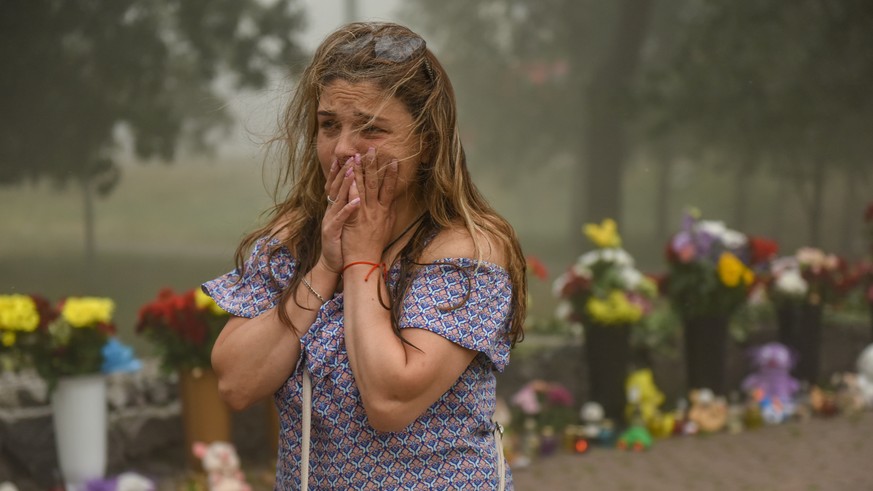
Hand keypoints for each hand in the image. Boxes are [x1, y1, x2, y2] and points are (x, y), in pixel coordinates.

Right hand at [320, 157, 358, 272]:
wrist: (332, 262)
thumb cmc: (342, 242)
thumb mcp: (344, 221)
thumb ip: (347, 207)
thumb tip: (354, 193)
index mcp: (333, 208)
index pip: (335, 185)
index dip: (338, 171)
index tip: (345, 156)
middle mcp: (330, 211)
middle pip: (336, 187)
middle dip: (343, 171)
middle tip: (351, 157)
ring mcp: (330, 220)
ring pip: (338, 198)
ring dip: (345, 185)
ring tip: (353, 172)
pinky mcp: (333, 231)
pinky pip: (342, 217)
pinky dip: (349, 208)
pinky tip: (357, 201)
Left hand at [342, 147, 397, 260]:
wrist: (364, 261)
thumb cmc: (375, 246)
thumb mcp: (387, 227)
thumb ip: (390, 212)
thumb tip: (394, 200)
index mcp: (385, 211)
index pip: (390, 188)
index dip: (391, 174)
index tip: (394, 160)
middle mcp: (376, 210)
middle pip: (376, 183)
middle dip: (375, 165)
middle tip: (373, 149)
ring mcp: (364, 213)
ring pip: (363, 188)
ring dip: (360, 170)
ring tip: (359, 155)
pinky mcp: (353, 218)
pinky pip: (351, 199)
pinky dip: (350, 186)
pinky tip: (348, 175)